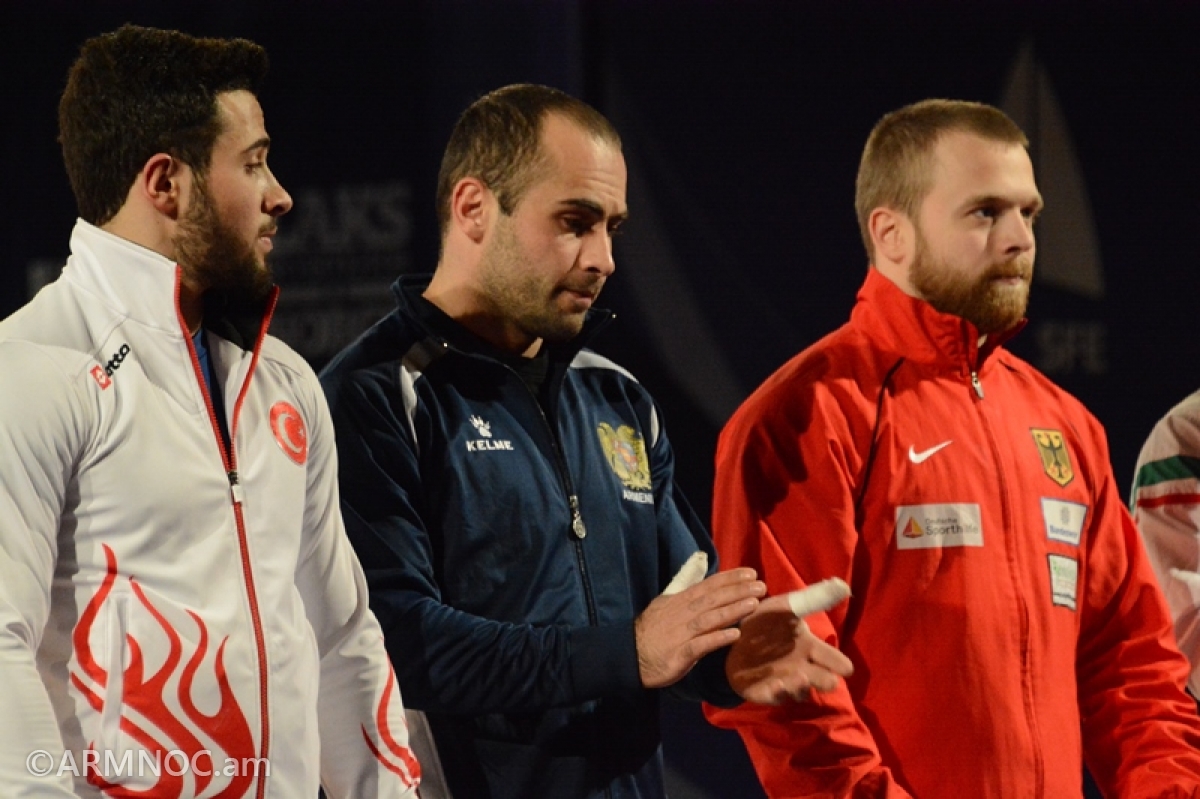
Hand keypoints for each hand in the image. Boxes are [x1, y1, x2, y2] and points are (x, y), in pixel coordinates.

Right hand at [635, 568, 764, 688]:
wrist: (629, 655)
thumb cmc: (652, 631)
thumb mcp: (666, 603)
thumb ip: (685, 590)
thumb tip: (700, 572)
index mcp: (680, 601)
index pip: (708, 585)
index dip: (730, 578)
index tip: (750, 572)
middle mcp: (682, 614)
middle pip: (713, 599)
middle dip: (738, 591)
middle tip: (760, 585)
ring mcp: (681, 633)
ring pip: (710, 619)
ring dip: (732, 610)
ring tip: (754, 604)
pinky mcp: (680, 654)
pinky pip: (701, 645)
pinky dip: (717, 639)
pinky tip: (735, 635)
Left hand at [726, 592, 854, 704]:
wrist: (732, 636)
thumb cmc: (765, 622)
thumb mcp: (786, 606)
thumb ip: (812, 599)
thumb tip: (843, 585)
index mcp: (810, 648)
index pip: (837, 662)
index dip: (842, 666)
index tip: (842, 666)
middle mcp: (802, 668)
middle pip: (825, 682)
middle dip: (826, 681)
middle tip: (826, 677)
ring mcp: (784, 682)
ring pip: (801, 692)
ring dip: (801, 686)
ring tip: (799, 676)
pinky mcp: (765, 691)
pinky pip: (775, 698)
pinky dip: (777, 692)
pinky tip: (775, 683)